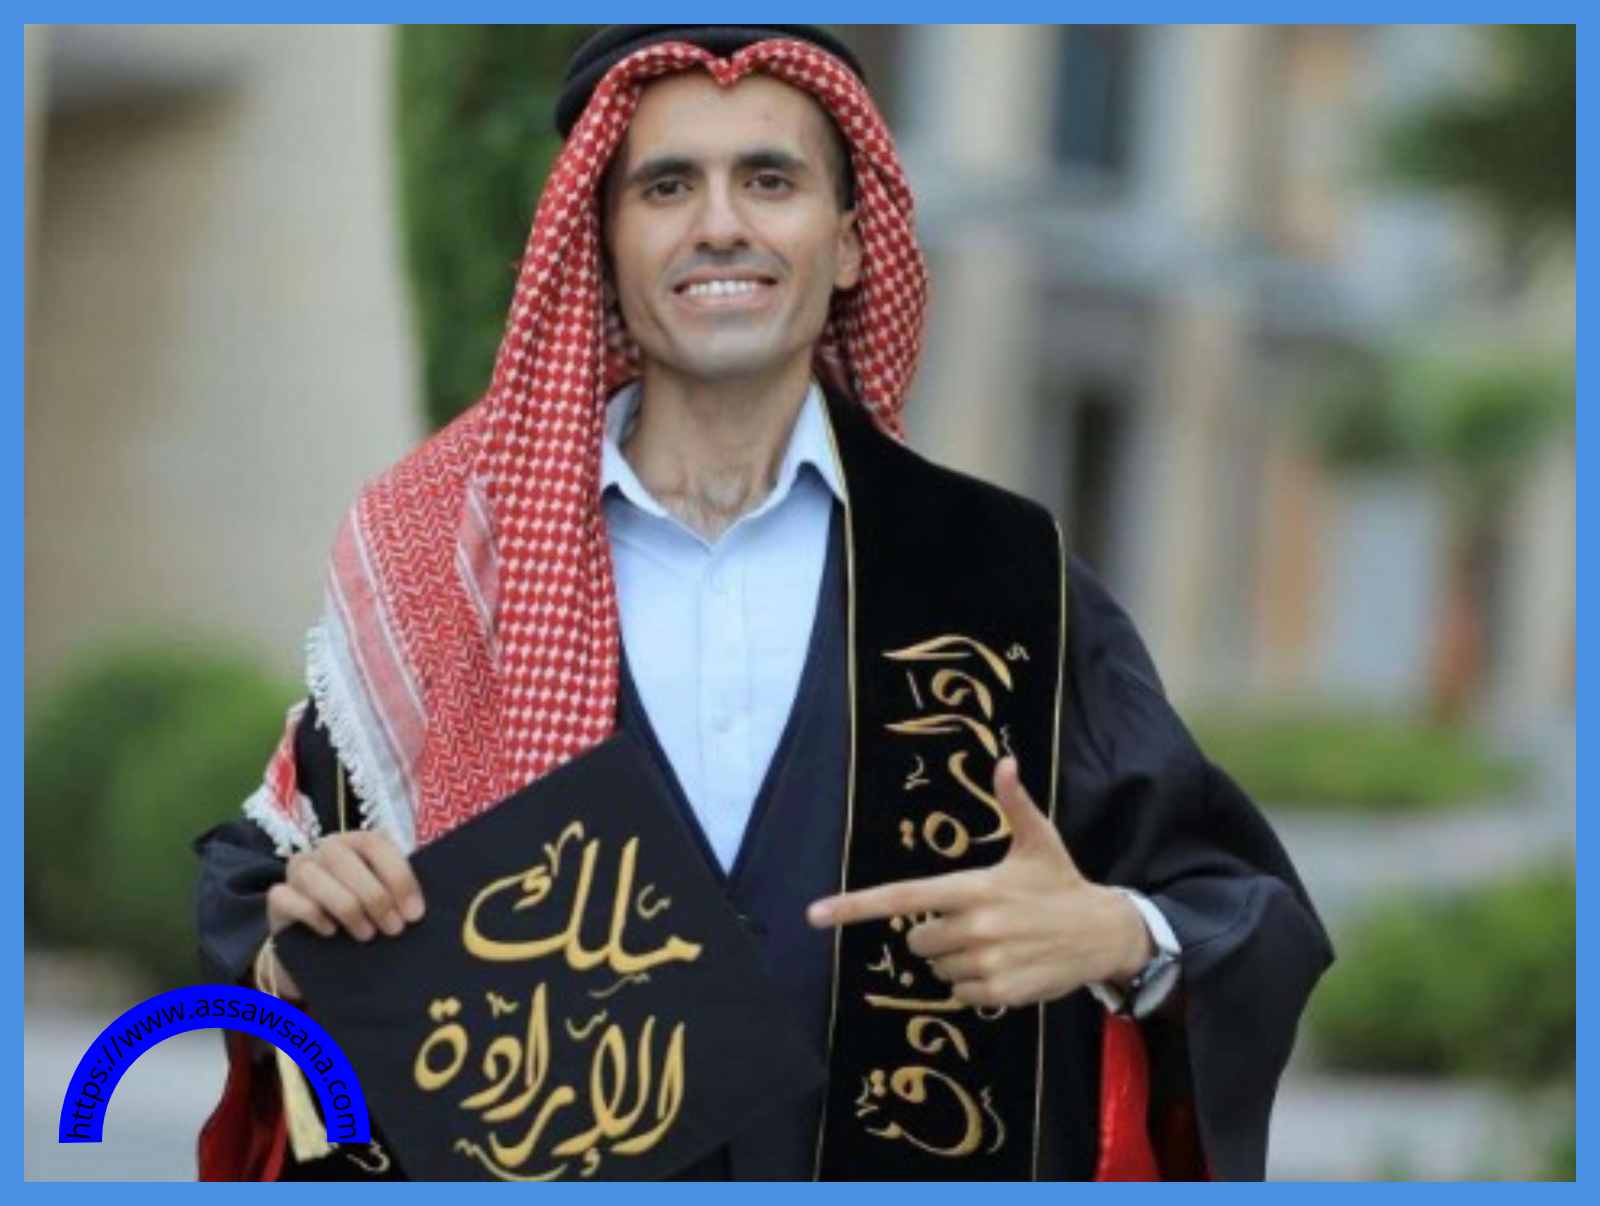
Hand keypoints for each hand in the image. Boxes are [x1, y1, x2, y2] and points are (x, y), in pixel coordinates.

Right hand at [260, 831, 424, 999]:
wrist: (318, 943)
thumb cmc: (362, 914)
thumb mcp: (384, 899)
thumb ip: (397, 893)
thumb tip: (417, 910)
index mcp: (356, 842)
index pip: (375, 844)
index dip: (398, 876)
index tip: (414, 913)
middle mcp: (325, 849)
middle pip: (344, 859)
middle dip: (375, 896)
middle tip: (393, 929)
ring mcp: (297, 870)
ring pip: (315, 878)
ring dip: (347, 909)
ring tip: (367, 935)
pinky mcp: (277, 896)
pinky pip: (289, 899)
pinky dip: (313, 916)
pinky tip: (331, 932)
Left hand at [806, 756, 1152, 1008]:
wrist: (1104, 933)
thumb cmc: (1060, 883)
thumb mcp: (1038, 840)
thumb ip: (1015, 803)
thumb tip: (1005, 761)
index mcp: (974, 888)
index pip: (902, 897)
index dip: (854, 906)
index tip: (815, 915)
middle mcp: (975, 926)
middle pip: (917, 938)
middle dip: (933, 932)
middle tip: (970, 921)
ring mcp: (987, 962)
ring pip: (937, 968)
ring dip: (954, 959)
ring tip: (993, 941)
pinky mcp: (1001, 992)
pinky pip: (960, 992)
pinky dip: (974, 983)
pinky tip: (1003, 964)